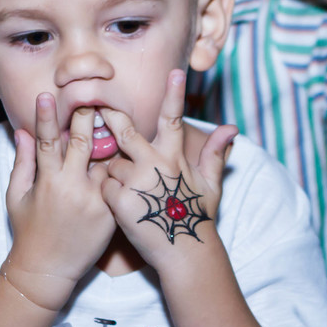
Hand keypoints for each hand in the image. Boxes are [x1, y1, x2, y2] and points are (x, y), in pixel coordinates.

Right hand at [5, 93, 115, 308]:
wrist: (48, 271)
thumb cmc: (29, 231)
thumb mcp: (16, 196)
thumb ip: (23, 162)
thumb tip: (22, 131)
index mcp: (47, 181)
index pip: (47, 140)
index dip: (46, 116)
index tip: (46, 94)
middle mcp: (72, 187)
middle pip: (84, 142)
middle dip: (88, 116)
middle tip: (94, 96)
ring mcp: (95, 200)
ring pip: (108, 160)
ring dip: (112, 140)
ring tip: (120, 118)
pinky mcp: (111, 213)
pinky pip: (119, 182)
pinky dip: (122, 168)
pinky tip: (131, 153)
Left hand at [100, 70, 236, 269]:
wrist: (185, 254)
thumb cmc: (197, 218)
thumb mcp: (211, 185)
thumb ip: (215, 153)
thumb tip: (232, 127)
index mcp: (175, 158)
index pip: (173, 119)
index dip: (175, 95)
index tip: (175, 72)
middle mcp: (155, 165)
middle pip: (124, 132)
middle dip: (110, 117)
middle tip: (95, 105)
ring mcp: (137, 182)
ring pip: (111, 164)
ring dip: (113, 173)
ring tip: (131, 194)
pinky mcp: (120, 201)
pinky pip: (104, 186)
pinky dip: (107, 194)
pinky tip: (121, 208)